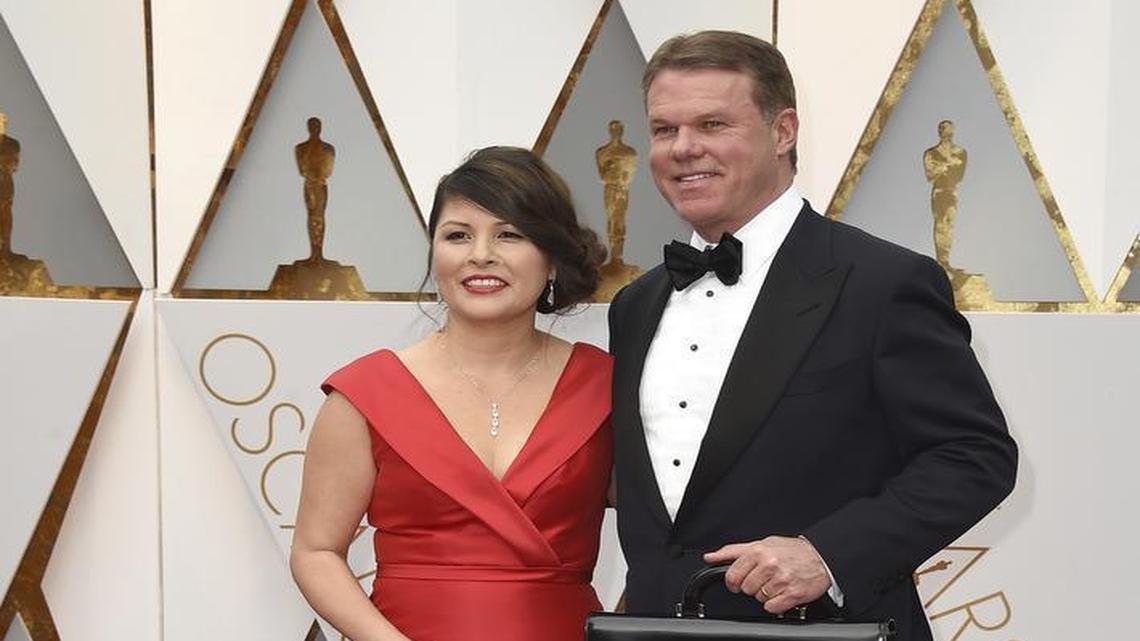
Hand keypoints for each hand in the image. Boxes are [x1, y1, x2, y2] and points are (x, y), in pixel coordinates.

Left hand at [703, 536, 830, 614]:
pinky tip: (782, 593)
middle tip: (764, 579)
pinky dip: (775, 604)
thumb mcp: (762, 543)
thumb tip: (711, 557)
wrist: (820, 557)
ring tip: (776, 583)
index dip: (733, 582)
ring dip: (765, 594)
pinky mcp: (792, 594)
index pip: (732, 575)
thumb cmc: (791, 550)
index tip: (738, 582)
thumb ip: (734, 551)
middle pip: (745, 589)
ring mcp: (781, 580)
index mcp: (759, 551)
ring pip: (758, 598)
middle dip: (752, 586)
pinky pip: (772, 608)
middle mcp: (769, 565)